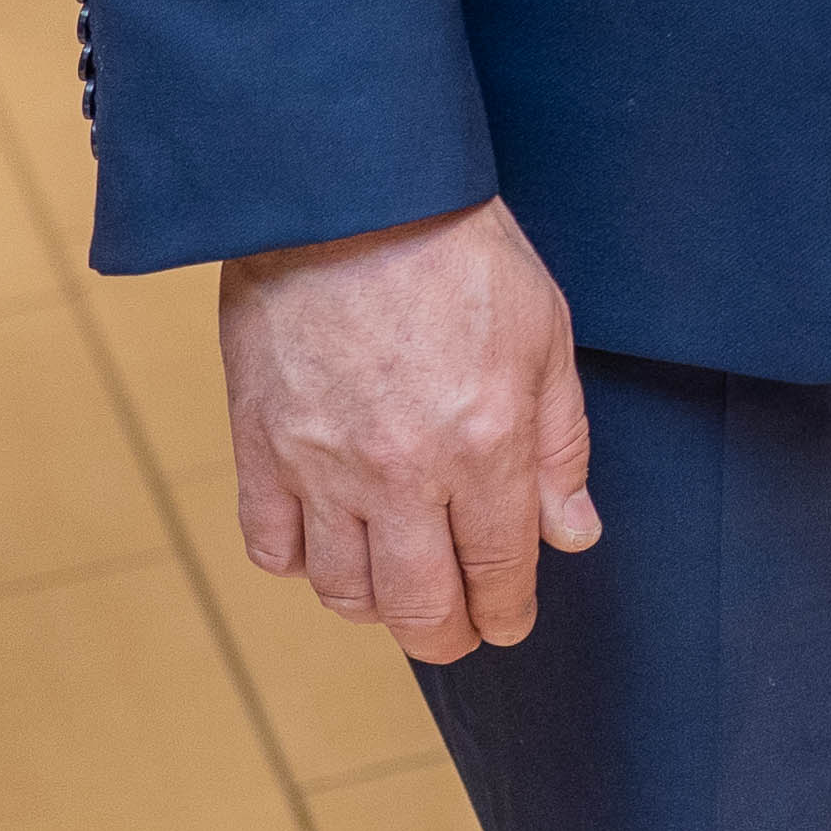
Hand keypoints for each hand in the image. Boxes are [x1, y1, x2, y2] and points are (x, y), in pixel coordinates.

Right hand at [217, 198, 596, 662]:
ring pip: (343, 591)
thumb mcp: (546, 335)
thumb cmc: (459, 251)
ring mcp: (321, 467)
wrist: (350, 195)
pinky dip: (301, 563)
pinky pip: (271, 549)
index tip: (510, 624)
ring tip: (399, 586)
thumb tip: (572, 533)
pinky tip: (328, 543)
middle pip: (419, 606)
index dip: (507, 611)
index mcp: (484, 444)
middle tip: (458, 631)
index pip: (498, 568)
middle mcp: (401, 473)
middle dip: (447, 635)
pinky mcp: (258, 448)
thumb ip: (560, 445)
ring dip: (376, 605)